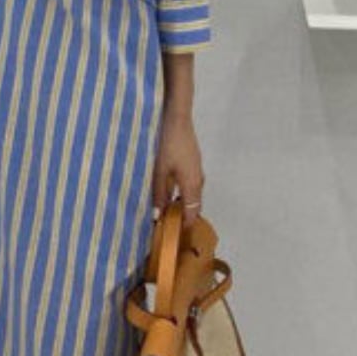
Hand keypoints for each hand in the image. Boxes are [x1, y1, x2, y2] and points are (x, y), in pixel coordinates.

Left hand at [152, 107, 203, 224]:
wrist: (177, 120)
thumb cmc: (168, 145)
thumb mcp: (159, 171)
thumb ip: (159, 194)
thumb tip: (158, 214)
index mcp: (192, 185)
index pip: (192, 213)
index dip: (185, 225)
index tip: (174, 235)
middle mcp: (198, 181)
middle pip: (194, 205)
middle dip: (182, 216)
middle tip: (167, 223)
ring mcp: (197, 171)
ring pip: (192, 195)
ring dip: (181, 203)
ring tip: (165, 209)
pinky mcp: (194, 163)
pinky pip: (190, 185)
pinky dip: (182, 192)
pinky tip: (168, 191)